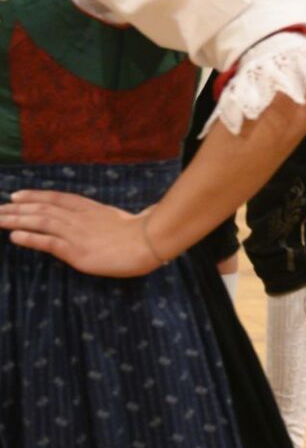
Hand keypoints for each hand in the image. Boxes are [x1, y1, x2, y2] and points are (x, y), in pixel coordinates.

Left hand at [0, 193, 170, 276]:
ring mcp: (77, 233)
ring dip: (16, 220)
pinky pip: (48, 242)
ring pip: (40, 221)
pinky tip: (14, 236)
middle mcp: (79, 217)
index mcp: (91, 208)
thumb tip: (137, 213)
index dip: (35, 196)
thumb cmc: (146, 231)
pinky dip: (30, 237)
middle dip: (17, 208)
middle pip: (43, 208)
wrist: (150, 242)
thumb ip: (121, 216)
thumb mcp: (131, 218)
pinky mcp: (76, 251)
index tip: (16, 196)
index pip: (57, 198)